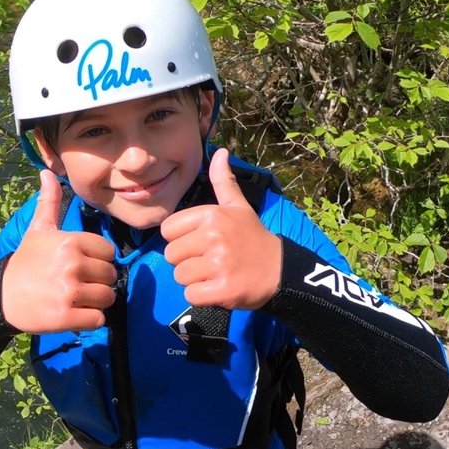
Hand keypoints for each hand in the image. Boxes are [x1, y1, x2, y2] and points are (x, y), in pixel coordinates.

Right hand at [1, 170, 116, 332]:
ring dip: (96, 302)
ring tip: (77, 299)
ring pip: (107, 298)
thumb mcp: (37, 230)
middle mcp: (72, 265)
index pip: (108, 252)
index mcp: (70, 242)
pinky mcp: (66, 317)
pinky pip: (98, 319)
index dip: (98, 260)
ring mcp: (70, 291)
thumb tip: (47, 172)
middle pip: (110, 276)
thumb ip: (48, 203)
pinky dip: (90, 320)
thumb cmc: (25, 262)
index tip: (81, 265)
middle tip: (78, 285)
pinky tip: (74, 314)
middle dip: (99, 282)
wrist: (1, 297)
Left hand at [162, 149, 281, 309]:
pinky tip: (217, 288)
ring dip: (194, 281)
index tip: (201, 244)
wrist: (281, 271)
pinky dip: (202, 297)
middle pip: (171, 255)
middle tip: (210, 262)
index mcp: (211, 215)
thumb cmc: (253, 238)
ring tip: (215, 274)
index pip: (168, 230)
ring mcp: (218, 264)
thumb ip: (224, 182)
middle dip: (186, 262)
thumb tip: (220, 151)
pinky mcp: (222, 289)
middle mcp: (213, 237)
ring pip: (180, 277)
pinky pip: (191, 296)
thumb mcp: (239, 207)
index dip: (181, 240)